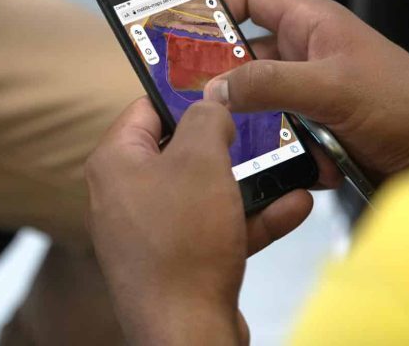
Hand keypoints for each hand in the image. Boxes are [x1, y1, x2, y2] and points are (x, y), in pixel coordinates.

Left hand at [86, 99, 313, 345]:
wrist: (187, 332)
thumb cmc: (183, 244)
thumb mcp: (202, 159)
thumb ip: (207, 118)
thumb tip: (211, 103)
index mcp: (116, 163)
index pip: (146, 109)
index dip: (183, 95)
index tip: (218, 87)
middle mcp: (124, 196)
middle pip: (179, 152)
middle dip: (225, 143)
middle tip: (257, 127)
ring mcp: (149, 232)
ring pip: (203, 193)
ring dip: (247, 182)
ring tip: (286, 166)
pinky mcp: (176, 263)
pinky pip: (214, 229)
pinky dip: (249, 219)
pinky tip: (292, 206)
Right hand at [204, 0, 408, 182]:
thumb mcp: (332, 88)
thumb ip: (269, 84)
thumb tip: (214, 88)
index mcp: (311, 23)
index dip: (215, 6)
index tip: (182, 33)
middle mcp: (306, 53)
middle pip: (244, 55)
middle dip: (225, 82)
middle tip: (194, 100)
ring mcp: (312, 93)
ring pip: (258, 102)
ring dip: (258, 126)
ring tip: (248, 144)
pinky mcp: (319, 129)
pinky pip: (282, 136)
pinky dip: (288, 153)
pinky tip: (306, 165)